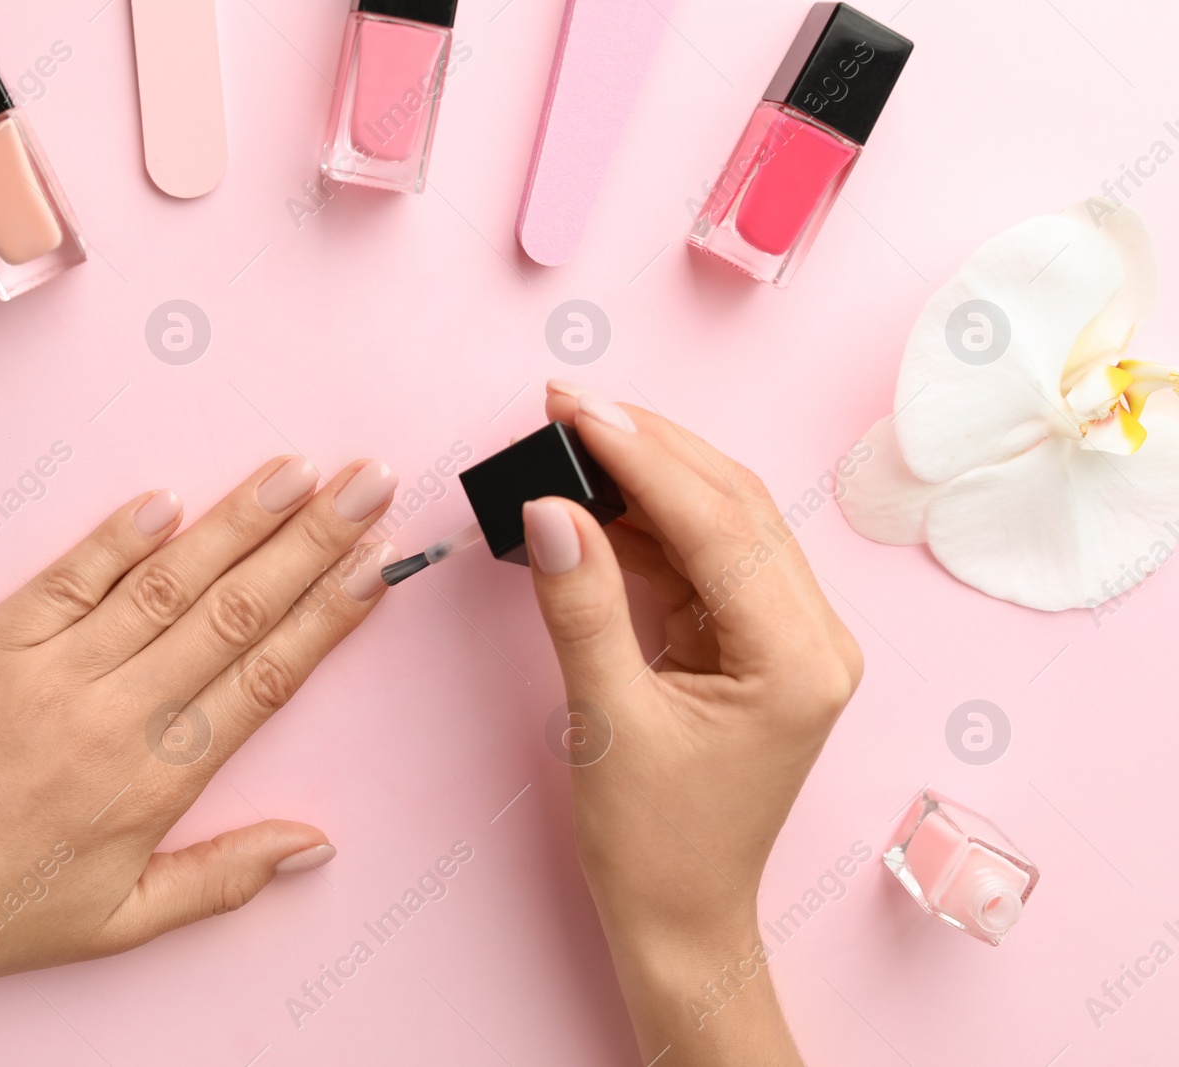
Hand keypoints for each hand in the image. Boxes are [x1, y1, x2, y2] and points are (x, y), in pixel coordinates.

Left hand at [0, 455, 399, 1066]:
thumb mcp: (123, 921)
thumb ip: (226, 877)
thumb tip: (314, 843)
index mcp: (156, 779)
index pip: (266, 675)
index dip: (330, 613)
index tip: (378, 565)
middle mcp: (113, 713)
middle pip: (235, 610)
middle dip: (311, 540)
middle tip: (366, 484)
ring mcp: (49, 671)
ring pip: (164, 582)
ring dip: (237, 522)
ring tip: (295, 473)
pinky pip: (65, 579)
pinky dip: (116, 537)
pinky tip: (167, 500)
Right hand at [526, 381, 863, 1065]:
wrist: (681, 920)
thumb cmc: (656, 846)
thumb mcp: (610, 723)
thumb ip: (582, 606)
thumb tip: (550, 508)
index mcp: (798, 659)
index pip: (719, 524)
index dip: (642, 458)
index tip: (574, 408)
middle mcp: (812, 636)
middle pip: (733, 505)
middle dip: (648, 447)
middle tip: (565, 404)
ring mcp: (786, 637)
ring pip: (719, 523)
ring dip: (646, 478)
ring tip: (568, 440)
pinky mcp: (751, 643)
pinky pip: (699, 561)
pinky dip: (644, 527)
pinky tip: (591, 503)